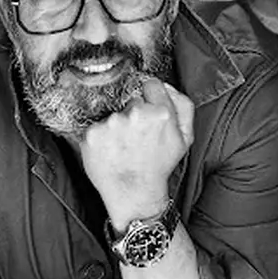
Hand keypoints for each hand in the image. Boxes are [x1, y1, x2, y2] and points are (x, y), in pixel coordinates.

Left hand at [78, 78, 194, 229]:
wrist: (135, 193)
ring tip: (124, 148)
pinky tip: (110, 152)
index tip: (148, 113)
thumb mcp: (185, 137)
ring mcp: (111, 124)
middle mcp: (135, 114)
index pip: (152, 85)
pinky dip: (101, 139)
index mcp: (161, 113)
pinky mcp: (92, 134)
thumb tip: (165, 86)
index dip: (151, 98)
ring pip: (114, 115)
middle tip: (137, 138)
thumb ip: (183, 105)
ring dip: (117, 128)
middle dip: (134, 115)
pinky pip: (97, 127)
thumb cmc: (159, 166)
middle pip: (132, 102)